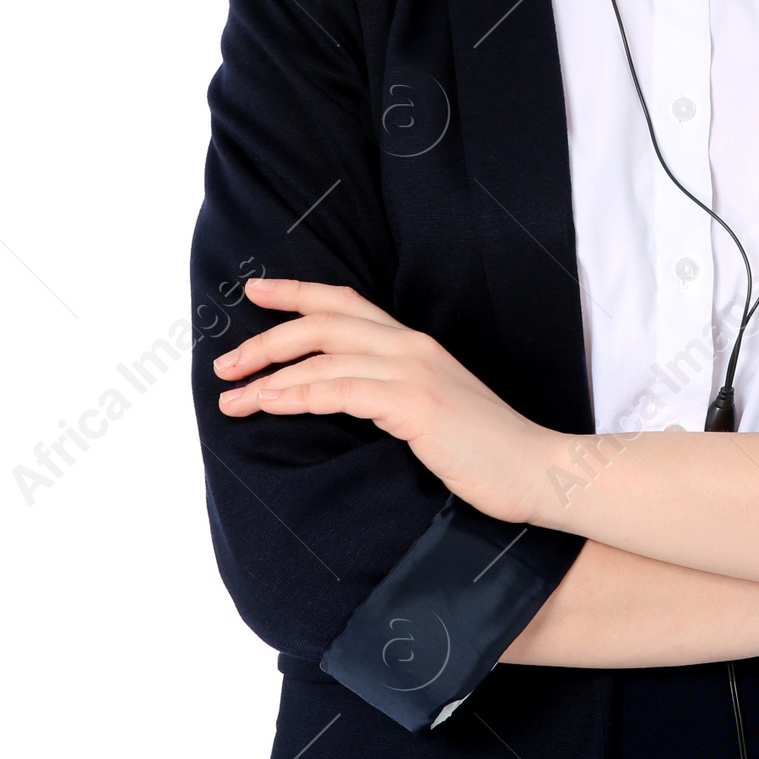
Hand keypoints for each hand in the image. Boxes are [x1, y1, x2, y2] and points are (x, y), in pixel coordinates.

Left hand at [213, 276, 547, 522]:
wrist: (533, 468)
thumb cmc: (481, 449)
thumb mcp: (430, 407)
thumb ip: (391, 391)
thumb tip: (342, 396)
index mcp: (414, 343)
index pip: (345, 302)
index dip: (297, 292)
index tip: (254, 290)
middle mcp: (411, 346)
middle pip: (325, 322)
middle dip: (268, 337)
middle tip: (225, 363)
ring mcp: (413, 372)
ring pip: (325, 357)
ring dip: (270, 376)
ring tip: (233, 398)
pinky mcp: (415, 403)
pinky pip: (342, 390)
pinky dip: (299, 394)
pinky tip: (271, 404)